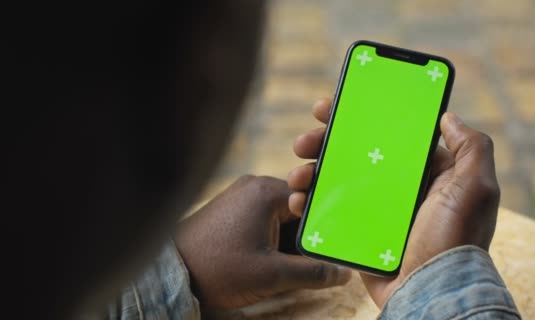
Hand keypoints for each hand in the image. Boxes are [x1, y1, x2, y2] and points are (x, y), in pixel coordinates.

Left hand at [174, 175, 350, 308]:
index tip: (338, 240)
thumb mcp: (271, 275)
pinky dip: (276, 235)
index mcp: (266, 192)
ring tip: (298, 260)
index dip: (328, 220)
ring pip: (283, 213)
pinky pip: (266, 217)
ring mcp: (241, 196)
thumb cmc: (218, 269)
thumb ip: (313, 273)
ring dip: (292, 236)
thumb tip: (344, 274)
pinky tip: (278, 257)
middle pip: (299, 205)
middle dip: (310, 231)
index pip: (312, 198)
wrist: (170, 273)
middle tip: (321, 254)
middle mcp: (254, 186)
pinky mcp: (232, 209)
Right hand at [288, 99, 499, 307]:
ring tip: (297, 175)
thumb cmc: (455, 240)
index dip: (360, 117)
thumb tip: (448, 117)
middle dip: (325, 141)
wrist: (430, 291)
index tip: (333, 107)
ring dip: (310, 172)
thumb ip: (472, 149)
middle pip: (354, 153)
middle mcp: (397, 186)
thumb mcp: (475, 190)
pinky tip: (297, 199)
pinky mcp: (358, 230)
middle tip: (304, 140)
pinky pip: (328, 210)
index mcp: (423, 172)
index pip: (388, 135)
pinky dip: (309, 202)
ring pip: (335, 179)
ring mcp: (375, 208)